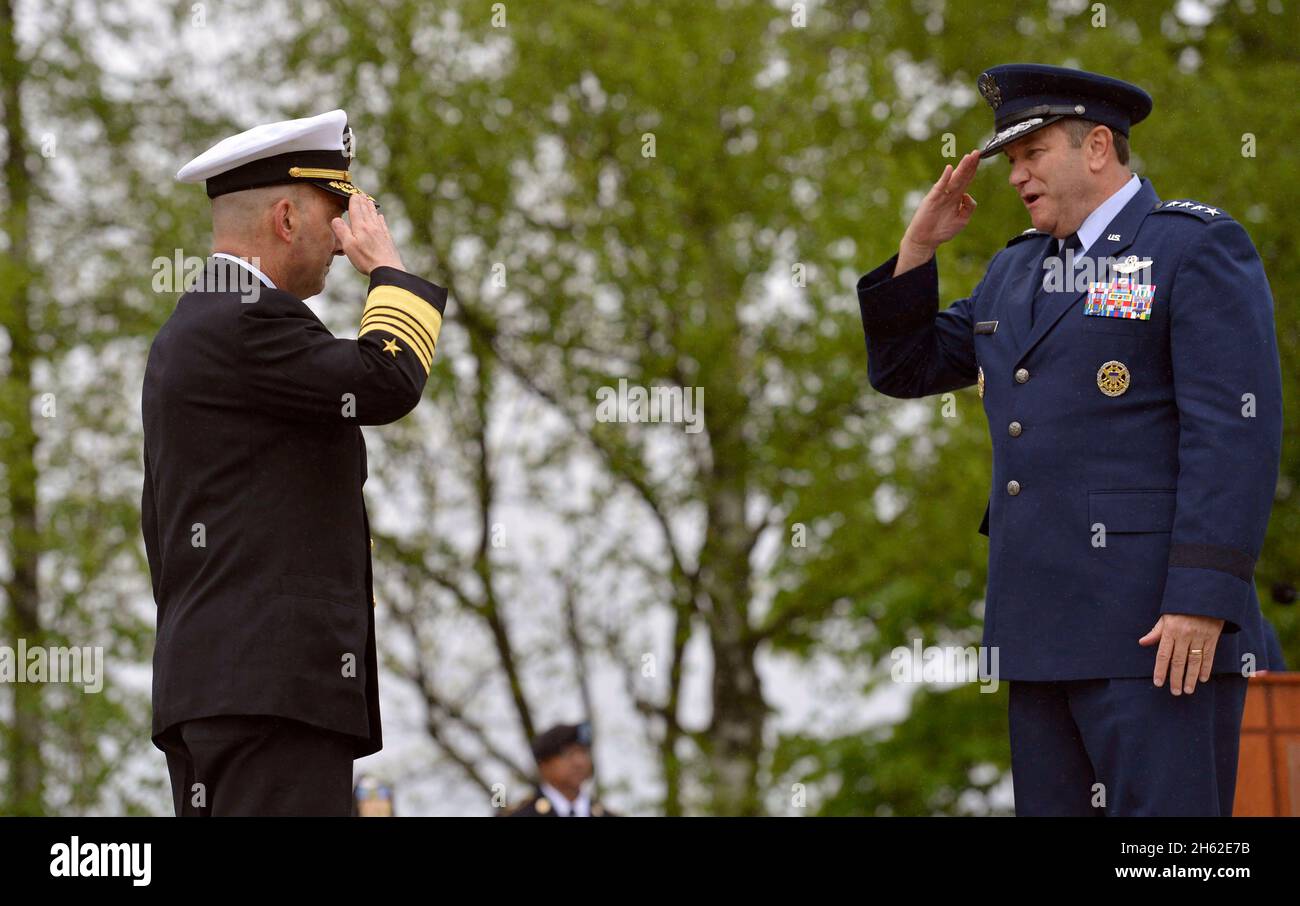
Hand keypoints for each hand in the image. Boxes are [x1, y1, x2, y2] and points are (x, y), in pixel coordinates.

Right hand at [331, 193, 404, 275]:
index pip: (356, 210)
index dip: (354, 201)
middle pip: (366, 211)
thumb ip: (341, 231)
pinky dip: (380, 219)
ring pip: (375, 216)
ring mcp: (381, 233)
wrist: (388, 269)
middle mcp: (372, 227)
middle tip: (361, 194)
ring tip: (369, 202)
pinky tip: (380, 217)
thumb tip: (335, 219)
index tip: (353, 194)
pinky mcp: (387, 240)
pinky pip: (383, 225)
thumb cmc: (366, 259)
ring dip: (371, 208)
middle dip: (362, 202)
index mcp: (361, 227)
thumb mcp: (348, 246)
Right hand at [895, 149, 980, 275]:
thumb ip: (968, 208)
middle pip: (962, 176)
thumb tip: (968, 195)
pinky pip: (940, 187)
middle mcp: (949, 194)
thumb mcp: (962, 220)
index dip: (973, 169)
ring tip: (968, 157)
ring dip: (961, 168)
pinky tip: (949, 169)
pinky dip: (945, 178)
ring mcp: (940, 195)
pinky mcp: (931, 199)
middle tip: (977, 152)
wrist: (925, 239)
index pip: (967, 180)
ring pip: (953, 179)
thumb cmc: (942, 230)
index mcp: (957, 198)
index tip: (980, 158)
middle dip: (969, 165)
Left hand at [1139, 613, 1224, 694]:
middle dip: (1176, 678)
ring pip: (1194, 661)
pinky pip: (1209, 656)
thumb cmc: (1181, 608)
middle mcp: (1184, 635)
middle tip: (1175, 692)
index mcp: (1170, 630)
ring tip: (1188, 690)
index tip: (1158, 683)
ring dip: (1191, 677)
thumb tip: (1142, 643)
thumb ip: (1156, 632)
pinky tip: (1202, 679)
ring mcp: (1199, 637)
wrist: (1204, 596)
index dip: (1160, 670)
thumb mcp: (1166, 617)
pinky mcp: (1212, 638)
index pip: (1163, 654)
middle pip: (1179, 660)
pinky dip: (1206, 668)